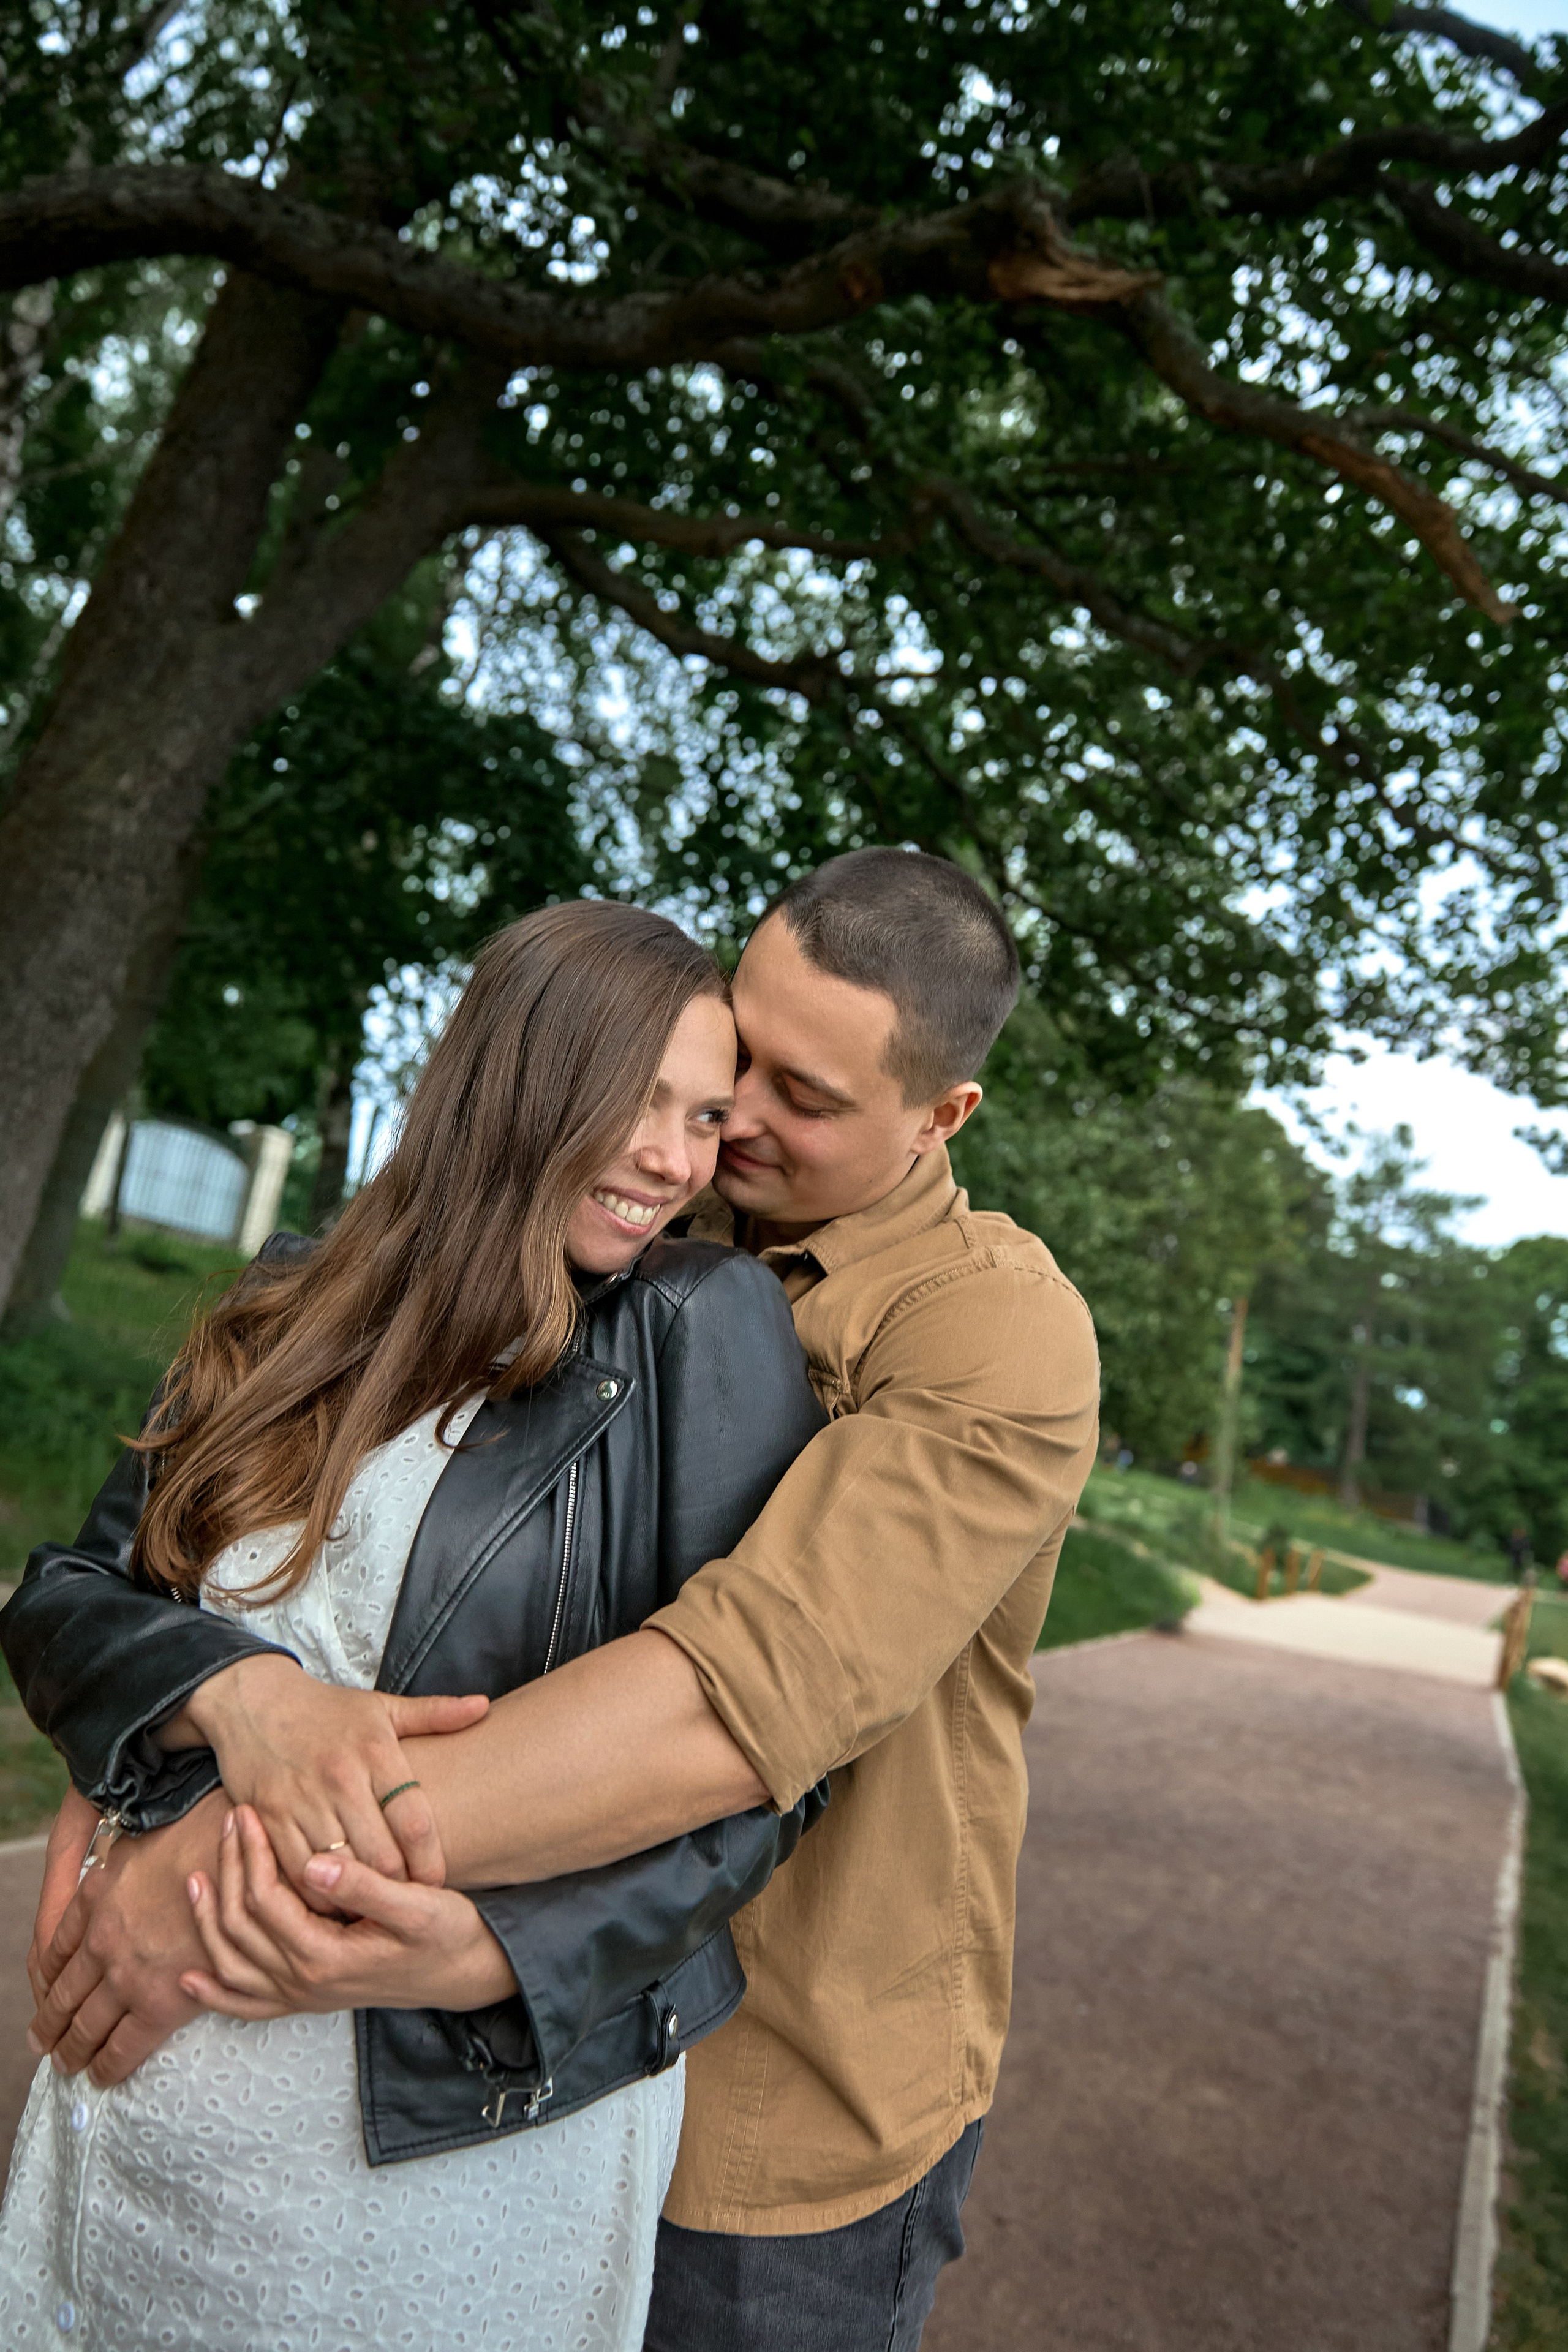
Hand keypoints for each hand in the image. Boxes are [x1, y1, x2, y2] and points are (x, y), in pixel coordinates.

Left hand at [27, 1791, 226, 2085]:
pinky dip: (107, 2066)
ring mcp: (127, 1975)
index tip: (45, 1990)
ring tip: (66, 2063)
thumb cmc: (202, 1832)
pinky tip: (102, 2076)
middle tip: (42, 2042)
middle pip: (63, 1995)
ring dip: (71, 2050)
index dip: (48, 1975)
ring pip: (85, 2026)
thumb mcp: (143, 1837)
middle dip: (50, 2023)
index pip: (56, 1949)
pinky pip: (124, 2047)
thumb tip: (117, 1859)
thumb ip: (121, 1859)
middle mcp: (102, 1941)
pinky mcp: (161, 2002)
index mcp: (95, 1899)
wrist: (238, 1854)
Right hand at [167, 1655, 489, 1893]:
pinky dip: (317, 1894)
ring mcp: (302, 1800)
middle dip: (398, 1887)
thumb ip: (435, 1713)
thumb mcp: (382, 1706)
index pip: (416, 1821)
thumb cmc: (328, 1711)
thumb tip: (484, 1707)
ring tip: (373, 1909)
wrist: (255, 1701)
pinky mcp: (268, 1817)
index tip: (438, 1883)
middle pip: (381, 1855)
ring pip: (340, 1871)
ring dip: (358, 1897)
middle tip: (407, 1904)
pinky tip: (332, 1899)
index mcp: (376, 1752)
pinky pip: (297, 1873)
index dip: (432, 1862)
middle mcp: (341, 1778)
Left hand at [181, 1805, 514, 2017]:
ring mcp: (304, 1996)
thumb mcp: (419, 1905)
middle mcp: (306, 1983)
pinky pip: (249, 2004)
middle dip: (228, 1871)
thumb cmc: (448, 1933)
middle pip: (240, 1927)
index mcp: (326, 1957)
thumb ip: (366, 1886)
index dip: (251, 1855)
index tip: (248, 1813)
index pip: (265, 1901)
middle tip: (229, 1824)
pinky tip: (193, 1977)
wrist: (467, 1973)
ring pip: (233, 1964)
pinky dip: (217, 1992)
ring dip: (209, 1922)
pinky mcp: (309, 1999)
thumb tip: (315, 1864)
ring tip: (196, 1878)